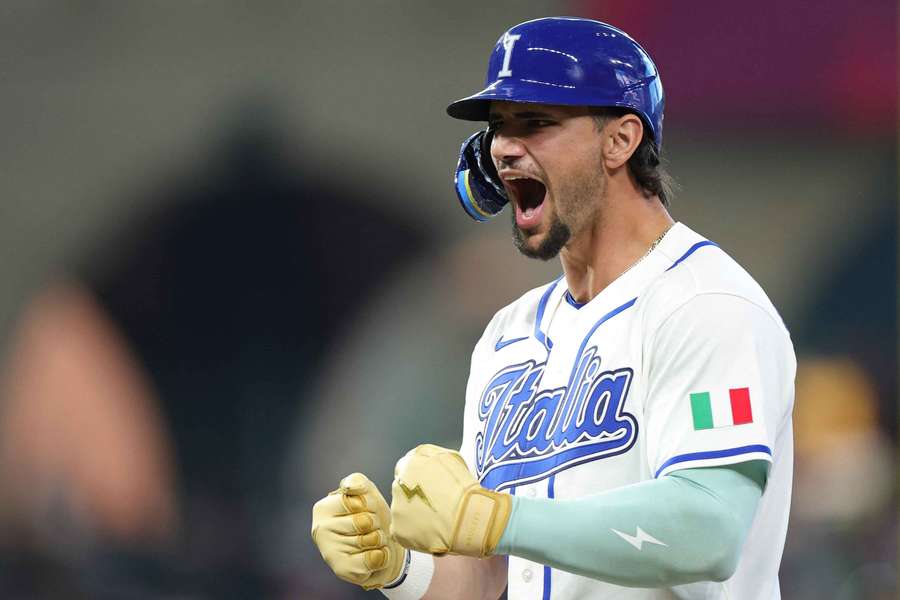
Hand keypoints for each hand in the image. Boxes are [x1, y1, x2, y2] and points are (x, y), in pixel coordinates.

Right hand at [311, 473, 405, 589]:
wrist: (381, 546)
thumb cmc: (370, 516)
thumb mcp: (366, 492)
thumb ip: (357, 482)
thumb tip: (349, 488)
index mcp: (324, 507)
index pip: (359, 502)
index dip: (371, 505)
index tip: (366, 510)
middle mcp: (320, 529)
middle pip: (365, 522)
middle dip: (376, 524)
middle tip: (371, 528)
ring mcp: (329, 551)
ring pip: (372, 540)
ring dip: (380, 541)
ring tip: (372, 541)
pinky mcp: (342, 570)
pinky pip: (374, 559)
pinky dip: (382, 557)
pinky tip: (374, 555)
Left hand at [390, 444, 510, 557]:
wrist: (468, 518)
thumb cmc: (464, 489)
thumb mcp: (449, 457)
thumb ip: (428, 455)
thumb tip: (421, 460)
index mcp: (409, 464)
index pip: (404, 468)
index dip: (418, 477)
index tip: (428, 486)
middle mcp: (398, 484)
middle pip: (403, 490)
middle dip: (415, 496)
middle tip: (435, 504)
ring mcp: (396, 509)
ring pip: (403, 511)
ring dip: (415, 514)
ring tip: (438, 520)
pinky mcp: (398, 530)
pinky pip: (404, 531)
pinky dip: (414, 533)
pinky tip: (432, 532)